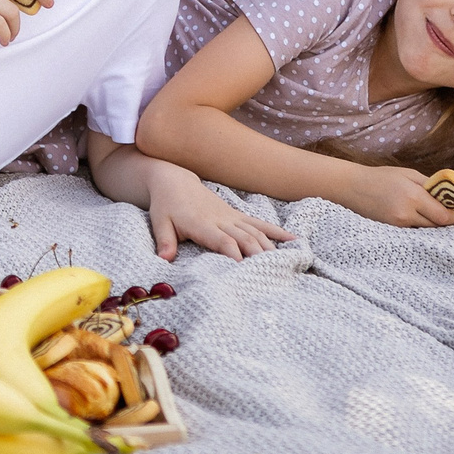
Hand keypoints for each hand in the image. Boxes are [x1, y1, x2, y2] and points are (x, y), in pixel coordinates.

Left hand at [150, 171, 294, 260]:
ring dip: (270, 247)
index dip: (234, 253)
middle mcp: (221, 220)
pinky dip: (277, 231)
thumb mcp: (159, 223)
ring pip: (255, 232)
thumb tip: (164, 259)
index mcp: (202, 225)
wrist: (174, 181)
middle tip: (272, 273)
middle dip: (258, 255)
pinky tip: (294, 240)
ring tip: (284, 263)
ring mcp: (231, 217)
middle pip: (245, 238)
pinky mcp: (236, 215)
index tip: (243, 269)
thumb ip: (164, 241)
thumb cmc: (166, 206)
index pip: (222, 241)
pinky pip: (259, 223)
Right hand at [336, 164, 453, 227]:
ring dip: (430, 223)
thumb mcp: (408, 174)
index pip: (444, 216)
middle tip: (442, 210)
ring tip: (425, 211)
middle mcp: (406, 214)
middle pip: (437, 226)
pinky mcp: (392, 231)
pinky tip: (411, 215)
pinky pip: (413, 232)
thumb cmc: (381, 177)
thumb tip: (450, 196)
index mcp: (413, 196)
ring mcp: (398, 226)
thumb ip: (431, 185)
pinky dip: (417, 226)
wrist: (352, 188)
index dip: (453, 215)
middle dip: (443, 219)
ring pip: (426, 231)